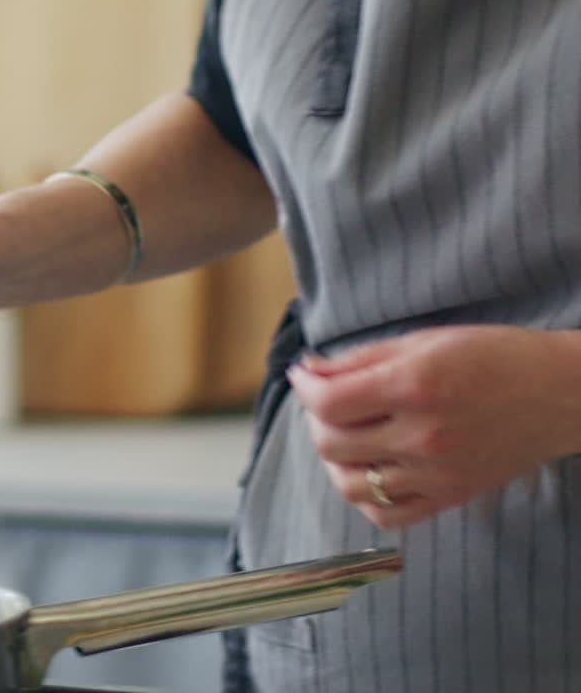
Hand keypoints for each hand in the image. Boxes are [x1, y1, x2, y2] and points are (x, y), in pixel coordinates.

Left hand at [287, 325, 580, 528]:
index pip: (328, 402)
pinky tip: (368, 471)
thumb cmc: (492, 357)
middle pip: (330, 443)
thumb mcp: (423, 341)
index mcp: (415, 386)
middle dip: (316, 420)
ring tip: (346, 437)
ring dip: (334, 461)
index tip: (303, 376)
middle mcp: (423, 435)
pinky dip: (364, 498)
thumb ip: (358, 360)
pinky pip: (386, 516)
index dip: (303, 387)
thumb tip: (306, 371)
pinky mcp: (450, 497)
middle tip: (328, 402)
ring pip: (349, 485)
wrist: (559, 394)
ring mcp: (436, 473)